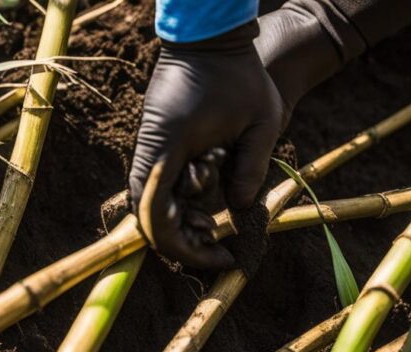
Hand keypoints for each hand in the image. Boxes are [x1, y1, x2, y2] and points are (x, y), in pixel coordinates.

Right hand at [129, 22, 283, 269]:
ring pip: (153, 203)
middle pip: (150, 217)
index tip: (220, 255)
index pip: (157, 216)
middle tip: (221, 250)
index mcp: (168, 148)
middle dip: (184, 241)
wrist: (212, 36)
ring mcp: (150, 146)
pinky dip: (181, 200)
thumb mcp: (261, 124)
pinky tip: (207, 199)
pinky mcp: (158, 142)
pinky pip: (161, 184)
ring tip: (216, 229)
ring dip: (183, 221)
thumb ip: (250, 172)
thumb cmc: (240, 74)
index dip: (184, 246)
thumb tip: (237, 212)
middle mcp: (151, 151)